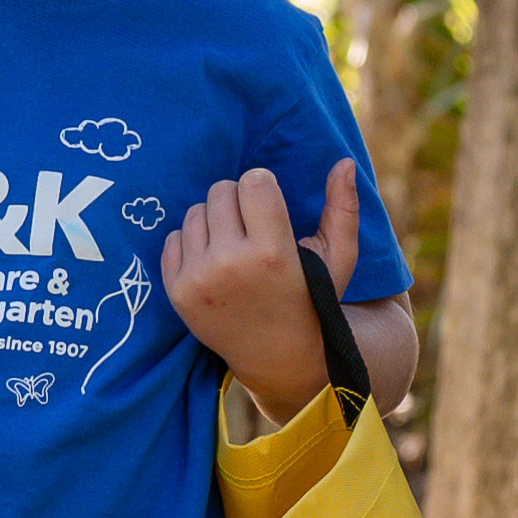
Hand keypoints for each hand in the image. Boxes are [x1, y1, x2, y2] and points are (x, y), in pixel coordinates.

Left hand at [166, 161, 376, 409]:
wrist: (278, 356)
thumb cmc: (312, 300)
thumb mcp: (339, 258)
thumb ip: (344, 209)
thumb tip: (344, 161)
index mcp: (272, 252)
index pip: (253, 181)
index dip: (263, 188)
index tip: (270, 208)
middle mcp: (230, 264)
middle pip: (220, 191)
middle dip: (238, 202)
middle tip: (252, 229)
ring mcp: (198, 279)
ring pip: (194, 211)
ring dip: (214, 222)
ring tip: (234, 247)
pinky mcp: (176, 291)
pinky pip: (172, 238)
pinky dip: (191, 245)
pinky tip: (213, 264)